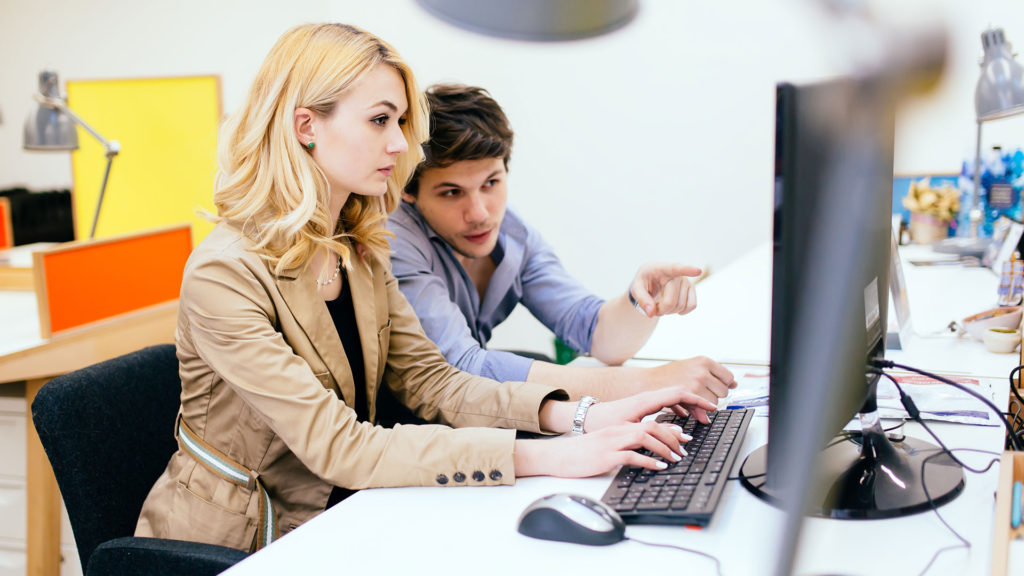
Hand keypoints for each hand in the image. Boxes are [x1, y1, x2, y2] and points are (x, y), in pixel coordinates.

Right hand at [515, 421, 691, 477]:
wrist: (556, 456)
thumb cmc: (579, 454)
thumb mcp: (604, 446)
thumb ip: (622, 446)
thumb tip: (641, 453)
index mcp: (618, 428)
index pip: (649, 422)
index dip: (669, 429)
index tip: (683, 437)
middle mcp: (617, 432)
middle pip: (651, 427)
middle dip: (672, 437)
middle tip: (684, 449)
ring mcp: (611, 443)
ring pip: (645, 438)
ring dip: (664, 448)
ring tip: (676, 459)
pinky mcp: (606, 456)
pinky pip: (632, 456)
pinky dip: (649, 461)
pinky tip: (659, 467)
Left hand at [585, 385, 718, 428]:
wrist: (586, 418)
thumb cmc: (604, 423)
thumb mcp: (631, 430)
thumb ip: (656, 431)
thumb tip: (680, 434)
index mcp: (647, 400)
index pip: (679, 393)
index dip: (697, 400)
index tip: (711, 408)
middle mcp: (647, 396)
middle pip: (680, 393)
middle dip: (697, 403)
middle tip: (708, 417)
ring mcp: (645, 399)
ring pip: (673, 397)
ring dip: (688, 406)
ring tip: (698, 419)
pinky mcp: (643, 404)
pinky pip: (666, 402)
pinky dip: (678, 408)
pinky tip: (682, 417)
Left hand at [630, 262, 701, 317]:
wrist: (652, 280)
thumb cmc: (645, 282)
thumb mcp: (636, 288)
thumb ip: (641, 299)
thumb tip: (651, 313)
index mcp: (662, 269)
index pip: (675, 269)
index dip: (687, 270)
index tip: (698, 271)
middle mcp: (677, 274)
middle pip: (670, 301)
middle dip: (660, 309)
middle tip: (652, 307)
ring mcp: (687, 281)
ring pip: (681, 306)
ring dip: (669, 311)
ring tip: (661, 304)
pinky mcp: (692, 290)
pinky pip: (692, 306)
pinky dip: (682, 311)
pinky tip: (674, 307)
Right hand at [646, 357, 736, 407]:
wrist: (646, 382)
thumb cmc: (668, 376)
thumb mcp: (690, 370)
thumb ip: (711, 378)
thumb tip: (734, 386)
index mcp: (704, 361)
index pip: (728, 377)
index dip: (723, 385)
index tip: (716, 389)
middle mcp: (702, 370)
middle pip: (724, 391)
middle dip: (714, 396)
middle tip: (700, 396)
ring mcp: (697, 382)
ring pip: (715, 401)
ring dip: (706, 405)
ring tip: (692, 401)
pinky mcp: (690, 395)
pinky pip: (705, 408)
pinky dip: (702, 412)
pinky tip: (695, 411)